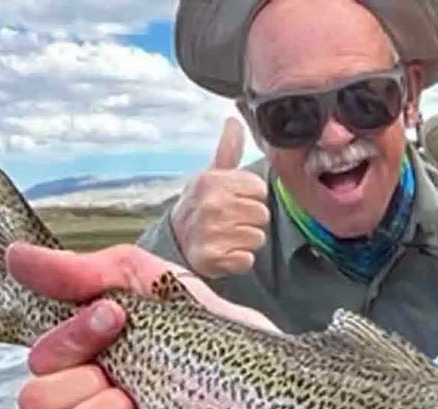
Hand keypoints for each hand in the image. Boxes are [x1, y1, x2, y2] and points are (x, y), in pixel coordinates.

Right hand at [9, 242, 277, 408]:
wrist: (263, 355)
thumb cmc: (201, 319)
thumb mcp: (144, 280)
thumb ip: (79, 273)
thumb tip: (16, 255)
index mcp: (86, 354)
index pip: (40, 359)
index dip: (70, 338)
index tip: (114, 315)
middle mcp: (93, 395)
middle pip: (38, 404)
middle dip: (82, 383)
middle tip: (124, 373)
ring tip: (140, 404)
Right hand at [170, 116, 270, 275]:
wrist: (175, 242)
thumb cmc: (200, 206)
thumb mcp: (211, 175)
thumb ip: (228, 149)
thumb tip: (234, 119)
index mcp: (214, 181)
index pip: (259, 189)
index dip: (251, 197)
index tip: (234, 201)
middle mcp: (212, 204)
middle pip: (262, 214)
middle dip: (250, 220)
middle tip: (230, 221)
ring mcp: (213, 232)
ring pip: (258, 237)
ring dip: (246, 240)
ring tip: (227, 236)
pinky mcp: (215, 258)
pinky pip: (247, 259)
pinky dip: (239, 260)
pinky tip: (225, 253)